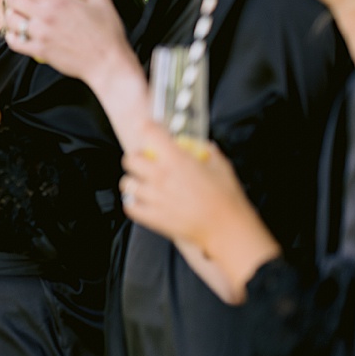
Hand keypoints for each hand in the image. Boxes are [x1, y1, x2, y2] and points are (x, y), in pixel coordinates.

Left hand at [2, 0, 133, 84]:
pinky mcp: (38, 50)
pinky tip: (16, 33)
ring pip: (10, 19)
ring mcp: (39, 34)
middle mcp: (45, 14)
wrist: (107, 63)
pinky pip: (14, 41)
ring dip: (11, 15)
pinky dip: (11, 36)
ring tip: (16, 14)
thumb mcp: (101, 0)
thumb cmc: (107, 32)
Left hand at [120, 122, 249, 249]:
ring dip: (134, 181)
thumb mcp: (222, 167)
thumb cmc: (227, 200)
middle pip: (130, 159)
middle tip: (146, 161)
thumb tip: (204, 146)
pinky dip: (133, 203)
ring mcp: (153, 197)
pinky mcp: (152, 217)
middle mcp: (160, 176)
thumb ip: (209, 152)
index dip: (146, 126)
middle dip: (137, 158)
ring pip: (127, 183)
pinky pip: (130, 206)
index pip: (150, 133)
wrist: (227, 229)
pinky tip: (144, 202)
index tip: (146, 126)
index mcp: (177, 160)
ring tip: (144, 184)